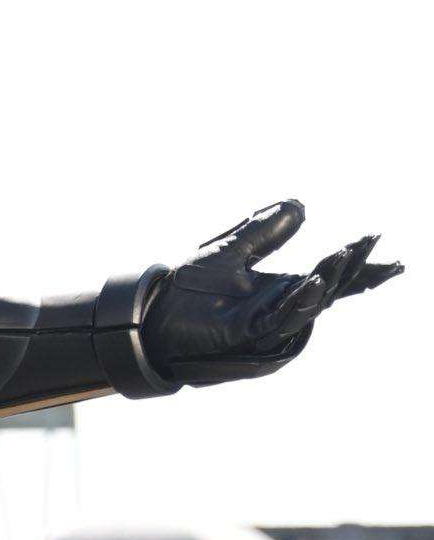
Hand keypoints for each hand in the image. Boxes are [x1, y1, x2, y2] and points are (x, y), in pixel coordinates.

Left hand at [141, 200, 403, 385]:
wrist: (153, 311)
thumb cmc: (191, 288)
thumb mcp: (231, 251)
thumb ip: (264, 231)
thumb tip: (299, 205)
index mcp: (282, 290)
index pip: (330, 278)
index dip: (358, 268)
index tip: (386, 251)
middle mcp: (280, 308)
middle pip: (329, 291)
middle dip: (354, 272)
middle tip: (376, 251)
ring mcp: (266, 324)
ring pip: (308, 305)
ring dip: (329, 280)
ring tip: (346, 255)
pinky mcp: (247, 333)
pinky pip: (279, 319)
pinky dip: (298, 302)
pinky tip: (312, 282)